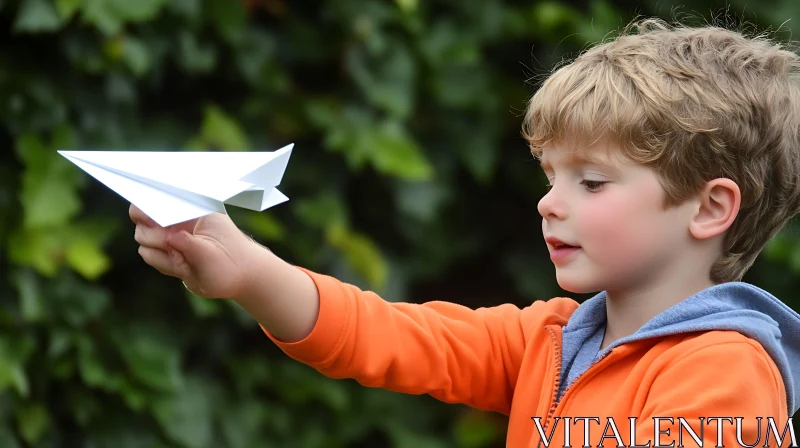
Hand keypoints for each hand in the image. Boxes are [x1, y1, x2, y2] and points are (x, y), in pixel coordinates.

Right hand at [130, 204, 260, 299]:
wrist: (240, 279)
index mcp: (189, 212)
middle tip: (171, 245)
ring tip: (184, 261)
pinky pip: (151, 257)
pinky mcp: (169, 255)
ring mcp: (172, 239)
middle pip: (143, 224)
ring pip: (145, 244)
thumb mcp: (211, 253)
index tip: (147, 219)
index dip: (145, 209)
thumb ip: (189, 244)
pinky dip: (163, 264)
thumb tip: (168, 236)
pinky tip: (183, 268)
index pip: (156, 200)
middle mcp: (177, 223)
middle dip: (154, 237)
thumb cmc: (232, 261)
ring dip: (160, 254)